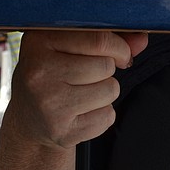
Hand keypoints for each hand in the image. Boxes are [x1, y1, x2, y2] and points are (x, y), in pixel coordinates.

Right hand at [5, 30, 148, 149]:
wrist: (28, 118)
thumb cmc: (54, 73)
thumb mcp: (70, 47)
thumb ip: (107, 38)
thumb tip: (140, 39)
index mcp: (40, 41)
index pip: (99, 39)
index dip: (120, 47)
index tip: (120, 54)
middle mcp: (39, 71)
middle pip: (106, 66)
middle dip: (107, 71)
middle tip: (88, 76)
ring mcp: (48, 103)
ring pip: (110, 90)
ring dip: (105, 92)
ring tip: (83, 93)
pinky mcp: (60, 131)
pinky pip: (107, 117)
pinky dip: (102, 115)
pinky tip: (81, 112)